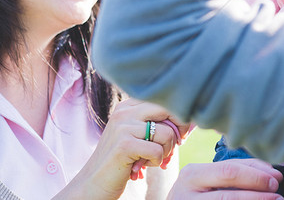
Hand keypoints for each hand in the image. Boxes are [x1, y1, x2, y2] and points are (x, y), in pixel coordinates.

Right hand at [54, 99, 180, 199]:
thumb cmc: (124, 160)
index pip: (165, 100)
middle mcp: (125, 111)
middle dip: (178, 131)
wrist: (94, 183)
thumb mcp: (139, 135)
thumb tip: (190, 118)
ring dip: (166, 151)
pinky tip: (144, 165)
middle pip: (169, 111)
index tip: (178, 135)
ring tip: (152, 158)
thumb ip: (157, 122)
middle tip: (173, 147)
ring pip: (167, 133)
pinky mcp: (124, 145)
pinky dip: (157, 161)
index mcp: (128, 105)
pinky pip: (158, 150)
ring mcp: (123, 126)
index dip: (179, 118)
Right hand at [167, 159, 282, 199]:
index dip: (257, 171)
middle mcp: (187, 191)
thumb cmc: (198, 197)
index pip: (230, 168)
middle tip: (277, 188)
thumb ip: (236, 173)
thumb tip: (273, 169)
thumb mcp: (209, 183)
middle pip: (228, 184)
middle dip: (257, 183)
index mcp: (192, 174)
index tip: (277, 175)